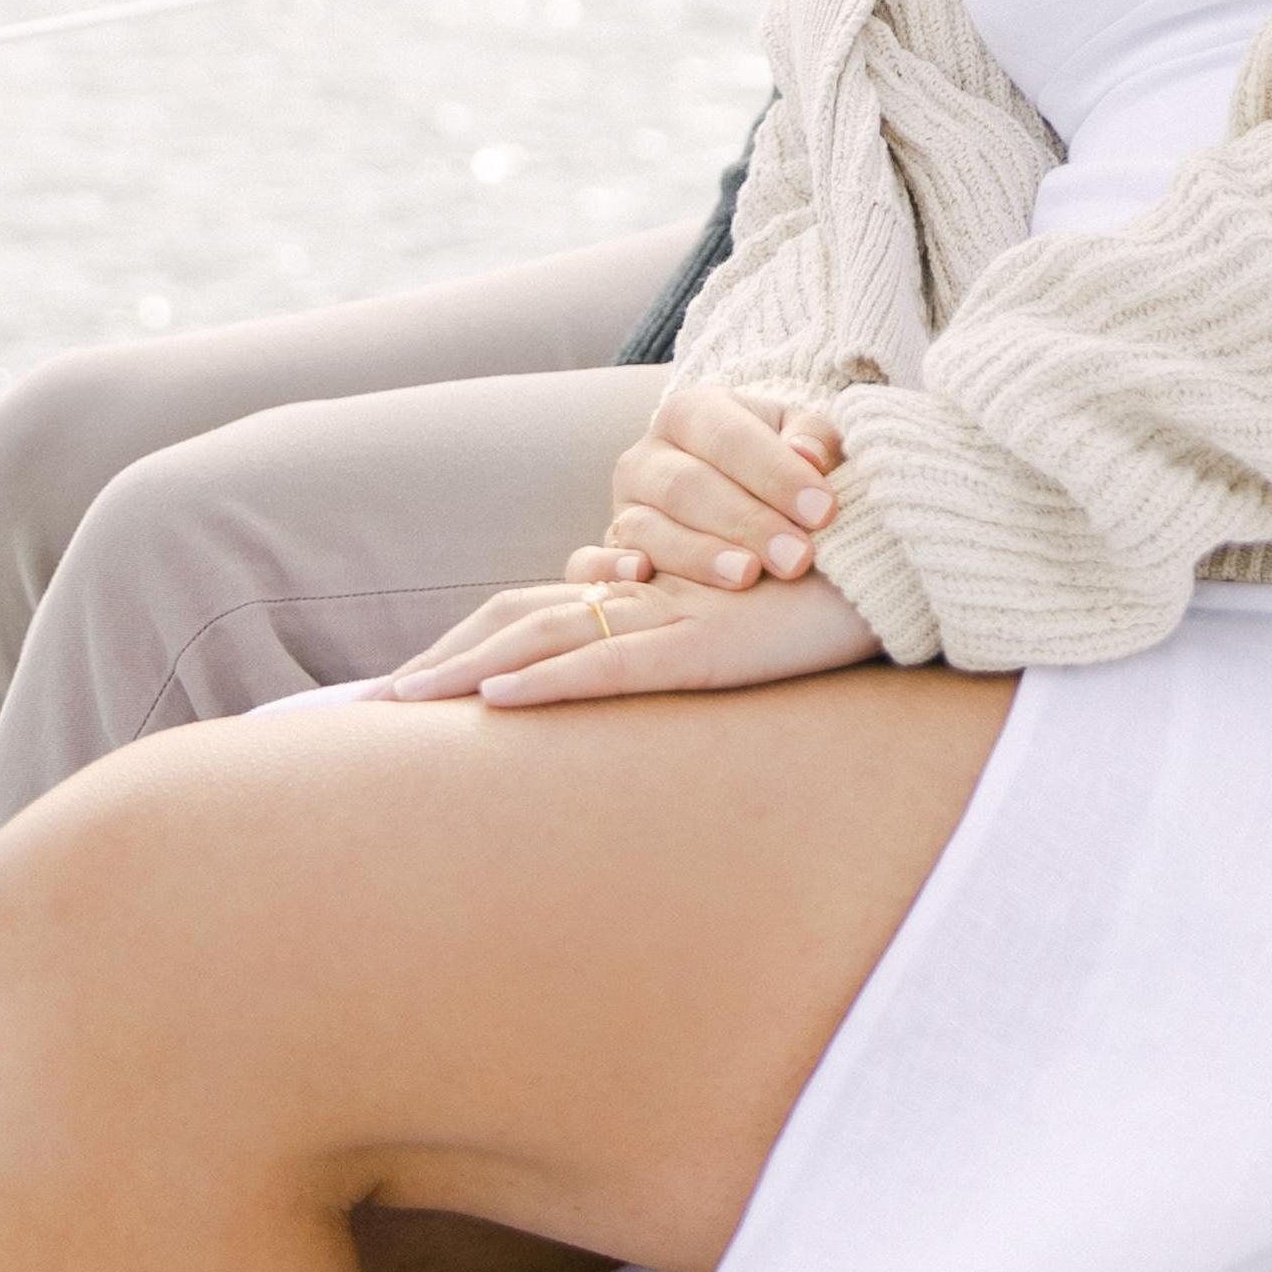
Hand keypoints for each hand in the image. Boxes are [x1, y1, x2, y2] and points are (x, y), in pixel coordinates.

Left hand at [382, 564, 883, 705]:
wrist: (904, 562)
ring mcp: (673, 619)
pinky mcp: (704, 648)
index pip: (539, 609)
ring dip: (466, 674)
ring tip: (396, 708)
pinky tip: (497, 702)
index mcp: (652, 592)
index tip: (412, 686)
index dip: (471, 643)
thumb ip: (693, 617)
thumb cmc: (837, 587)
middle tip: (367, 709)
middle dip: (442, 664)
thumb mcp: (752, 612)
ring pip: (546, 641)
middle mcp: (649, 598)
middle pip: (518, 618)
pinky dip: (550, 683)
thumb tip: (626, 604)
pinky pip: (612, 667)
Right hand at [597, 382, 849, 595]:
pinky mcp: (606, 548)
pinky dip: (608, 569)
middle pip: (689, 486)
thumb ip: (811, 439)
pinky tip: (643, 576)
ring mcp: (622, 505)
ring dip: (698, 555)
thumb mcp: (798, 436)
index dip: (777, 474)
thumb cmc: (774, 462)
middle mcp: (647, 455)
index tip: (824, 511)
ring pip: (649, 527)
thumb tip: (810, 456)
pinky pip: (589, 560)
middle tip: (796, 557)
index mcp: (691, 411)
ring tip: (747, 576)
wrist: (729, 485)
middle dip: (746, 522)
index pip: (730, 437)